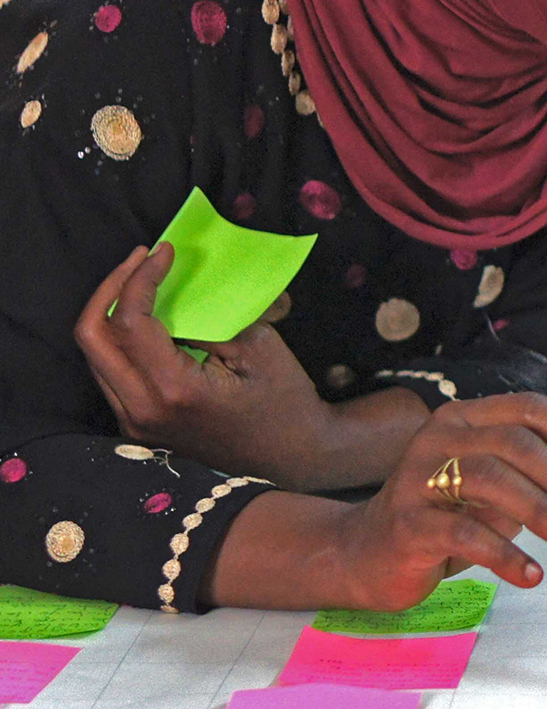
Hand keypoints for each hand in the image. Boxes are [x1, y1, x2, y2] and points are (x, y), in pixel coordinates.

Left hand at [74, 244, 340, 480]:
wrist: (293, 456)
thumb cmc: (285, 402)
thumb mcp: (257, 348)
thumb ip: (208, 320)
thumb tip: (175, 294)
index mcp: (173, 390)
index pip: (129, 321)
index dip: (140, 278)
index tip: (164, 252)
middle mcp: (141, 410)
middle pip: (91, 336)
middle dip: (111, 288)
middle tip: (141, 259)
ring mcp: (135, 422)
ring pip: (95, 356)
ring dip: (111, 312)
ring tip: (142, 282)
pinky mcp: (138, 426)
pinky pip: (110, 372)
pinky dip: (121, 339)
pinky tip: (148, 319)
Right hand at [213, 393, 546, 612]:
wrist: (366, 553)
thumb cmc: (444, 516)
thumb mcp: (493, 489)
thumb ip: (534, 478)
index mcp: (465, 418)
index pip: (528, 408)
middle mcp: (439, 438)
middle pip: (514, 443)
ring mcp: (418, 477)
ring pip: (490, 480)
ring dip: (540, 509)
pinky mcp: (408, 522)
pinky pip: (465, 533)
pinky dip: (506, 554)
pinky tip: (531, 573)